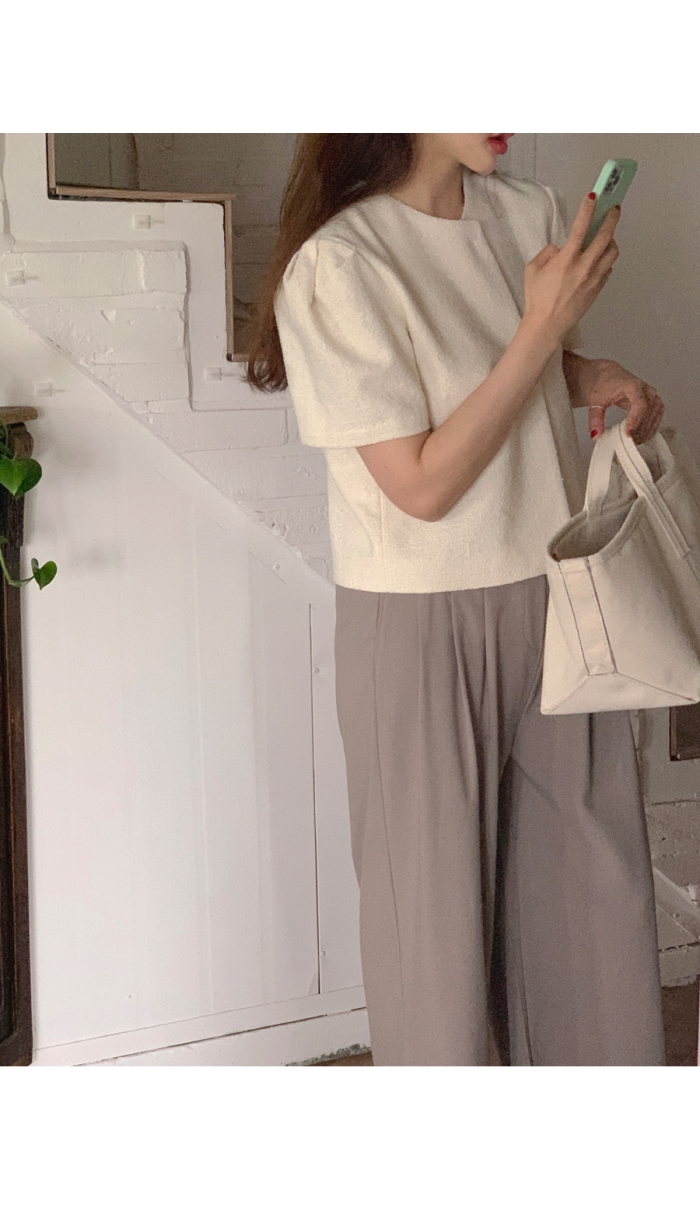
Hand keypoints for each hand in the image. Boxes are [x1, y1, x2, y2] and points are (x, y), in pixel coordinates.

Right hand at [523, 194, 620, 345]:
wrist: (547, 326)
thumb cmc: (536, 299)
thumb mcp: (532, 270)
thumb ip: (547, 253)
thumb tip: (559, 248)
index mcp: (566, 260)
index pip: (580, 227)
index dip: (588, 209)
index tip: (593, 196)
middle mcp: (584, 266)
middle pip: (605, 236)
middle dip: (611, 217)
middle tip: (613, 208)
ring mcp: (594, 278)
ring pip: (612, 251)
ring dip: (611, 239)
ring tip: (605, 236)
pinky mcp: (598, 288)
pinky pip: (608, 267)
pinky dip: (606, 258)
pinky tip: (599, 257)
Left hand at [583, 359, 665, 443]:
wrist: (607, 375)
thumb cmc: (603, 384)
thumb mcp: (595, 400)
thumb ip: (595, 418)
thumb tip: (596, 434)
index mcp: (633, 386)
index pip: (639, 405)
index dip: (635, 421)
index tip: (628, 433)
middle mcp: (646, 390)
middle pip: (648, 413)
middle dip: (639, 429)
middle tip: (627, 442)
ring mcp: (652, 396)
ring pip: (654, 416)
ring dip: (645, 431)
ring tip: (633, 441)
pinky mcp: (654, 402)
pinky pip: (657, 417)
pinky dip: (650, 428)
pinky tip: (641, 436)